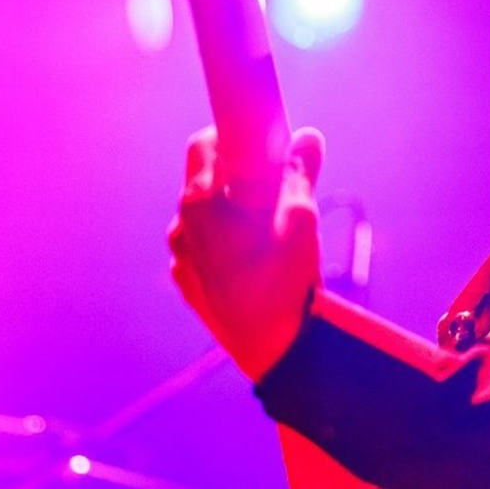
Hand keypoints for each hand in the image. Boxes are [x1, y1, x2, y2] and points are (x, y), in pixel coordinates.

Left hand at [168, 125, 324, 380]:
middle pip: (200, 178)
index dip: (232, 136)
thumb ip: (300, 172)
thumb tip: (308, 136)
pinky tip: (254, 256)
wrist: (276, 353)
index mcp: (200, 203)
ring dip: (228, 210)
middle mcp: (181, 227)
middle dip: (233, 173)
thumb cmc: (286, 283)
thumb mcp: (302, 219)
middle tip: (271, 185)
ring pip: (201, 216)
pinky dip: (223, 242)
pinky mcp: (188, 284)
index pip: (204, 143)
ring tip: (266, 226)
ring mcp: (181, 258)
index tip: (259, 144)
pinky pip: (202, 248)